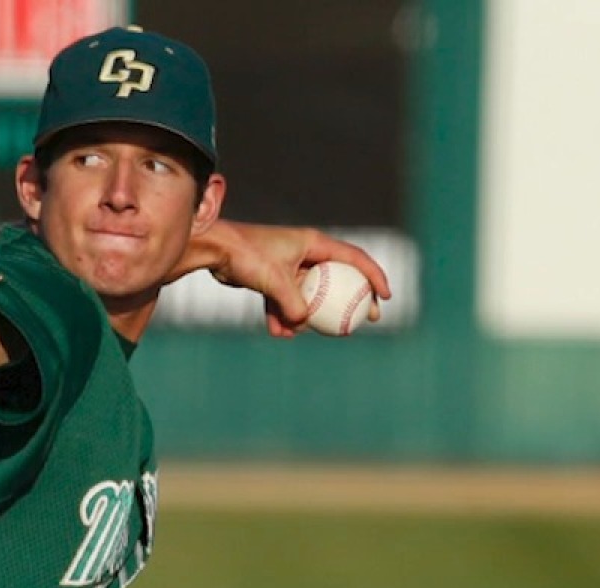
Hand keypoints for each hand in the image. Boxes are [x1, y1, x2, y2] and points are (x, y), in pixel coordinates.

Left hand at [201, 223, 392, 337]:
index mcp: (314, 243)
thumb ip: (292, 304)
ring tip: (300, 333)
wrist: (214, 249)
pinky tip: (278, 333)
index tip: (385, 297)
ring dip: (307, 316)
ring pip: (310, 295)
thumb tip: (303, 324)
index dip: (375, 277)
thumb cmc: (246, 255)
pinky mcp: (273, 277)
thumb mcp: (274, 280)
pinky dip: (283, 316)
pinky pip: (286, 301)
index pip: (355, 258)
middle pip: (339, 278)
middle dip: (351, 301)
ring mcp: (290, 265)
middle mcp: (305, 252)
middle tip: (364, 321)